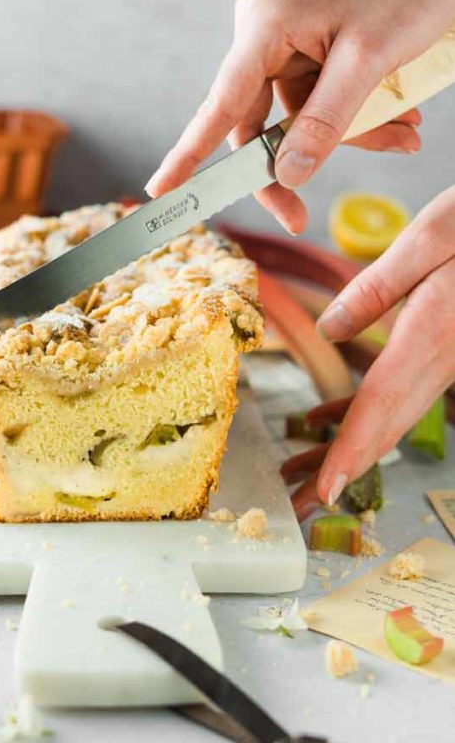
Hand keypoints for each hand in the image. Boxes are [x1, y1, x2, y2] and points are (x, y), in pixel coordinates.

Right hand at [145, 0, 454, 233]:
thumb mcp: (368, 63)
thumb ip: (325, 123)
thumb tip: (287, 176)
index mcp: (265, 22)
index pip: (221, 102)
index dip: (189, 152)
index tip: (160, 190)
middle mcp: (264, 32)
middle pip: (257, 124)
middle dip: (298, 161)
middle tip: (301, 219)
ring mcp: (285, 43)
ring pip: (295, 121)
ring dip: (346, 138)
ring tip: (402, 133)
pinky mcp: (308, 52)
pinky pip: (318, 106)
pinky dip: (355, 121)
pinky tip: (397, 119)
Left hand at [285, 185, 454, 516]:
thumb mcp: (433, 236)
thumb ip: (378, 286)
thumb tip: (328, 331)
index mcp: (432, 335)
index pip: (381, 404)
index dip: (351, 452)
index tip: (326, 491)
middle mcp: (440, 360)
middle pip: (383, 428)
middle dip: (341, 472)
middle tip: (301, 506)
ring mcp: (444, 361)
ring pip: (389, 418)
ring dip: (346, 451)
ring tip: (302, 477)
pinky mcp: (440, 352)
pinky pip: (398, 394)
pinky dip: (361, 416)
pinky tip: (323, 423)